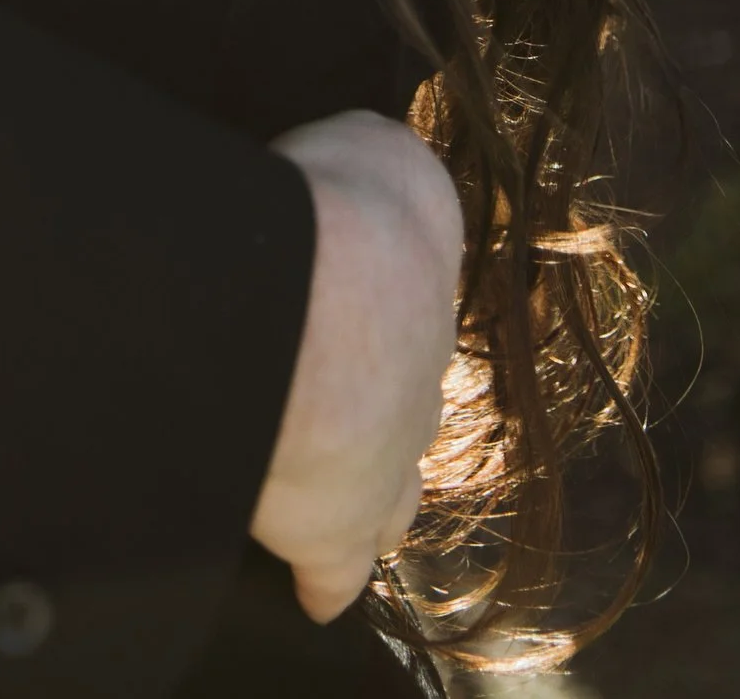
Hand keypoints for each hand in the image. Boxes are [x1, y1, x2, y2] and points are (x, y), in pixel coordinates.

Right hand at [248, 109, 462, 619]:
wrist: (328, 291)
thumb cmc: (341, 206)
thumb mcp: (371, 147)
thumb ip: (374, 156)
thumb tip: (377, 152)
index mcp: (420, 285)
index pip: (409, 308)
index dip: (378, 313)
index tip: (357, 320)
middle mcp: (423, 376)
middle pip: (410, 406)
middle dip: (381, 409)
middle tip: (343, 409)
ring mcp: (389, 459)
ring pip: (391, 493)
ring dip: (368, 495)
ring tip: (341, 496)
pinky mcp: (338, 524)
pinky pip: (338, 567)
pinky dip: (328, 579)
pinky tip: (316, 592)